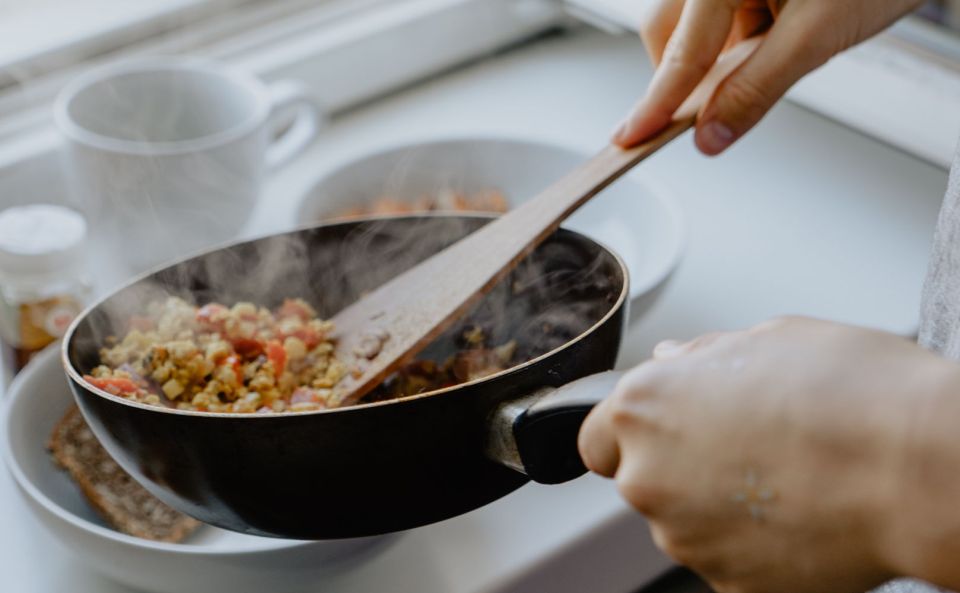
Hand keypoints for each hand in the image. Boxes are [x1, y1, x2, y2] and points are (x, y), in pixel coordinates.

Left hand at [578, 317, 959, 592]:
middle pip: (641, 479)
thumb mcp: (768, 338)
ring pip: (683, 521)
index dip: (631, 433)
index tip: (663, 430)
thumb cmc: (850, 393)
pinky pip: (725, 556)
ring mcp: (685, 537)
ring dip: (716, 504)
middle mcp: (648, 476)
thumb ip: (703, 356)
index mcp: (644, 407)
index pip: (596, 437)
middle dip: (679, 465)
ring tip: (785, 475)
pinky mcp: (728, 583)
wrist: (915, 468)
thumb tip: (676, 361)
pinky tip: (798, 511)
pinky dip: (751, 542)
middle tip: (745, 445)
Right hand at [614, 0, 923, 153]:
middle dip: (688, 73)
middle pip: (669, 30)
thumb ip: (756, 89)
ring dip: (721, 54)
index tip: (630, 137)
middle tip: (712, 106)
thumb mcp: (818, 36)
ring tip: (780, 46)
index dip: (656, 103)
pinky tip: (781, 31)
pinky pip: (722, 15)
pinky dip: (742, 37)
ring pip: (695, 25)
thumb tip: (710, 135)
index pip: (681, 51)